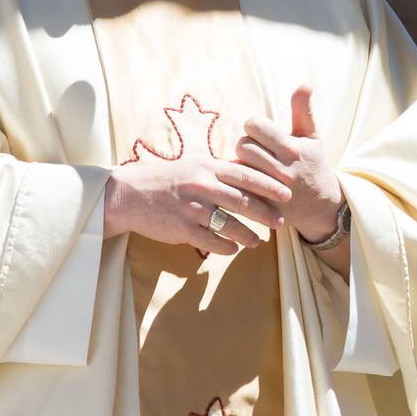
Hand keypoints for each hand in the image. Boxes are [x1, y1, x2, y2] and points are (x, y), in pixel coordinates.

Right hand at [103, 155, 291, 254]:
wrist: (129, 195)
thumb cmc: (165, 179)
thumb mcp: (193, 165)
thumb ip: (219, 170)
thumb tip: (248, 174)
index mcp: (207, 167)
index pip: (245, 175)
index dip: (269, 185)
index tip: (287, 194)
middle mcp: (202, 186)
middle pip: (243, 201)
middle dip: (266, 213)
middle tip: (281, 223)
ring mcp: (192, 208)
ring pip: (230, 224)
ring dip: (247, 235)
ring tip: (257, 242)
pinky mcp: (182, 228)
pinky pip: (211, 241)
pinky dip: (226, 247)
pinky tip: (233, 249)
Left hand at [236, 86, 343, 241]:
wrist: (320, 207)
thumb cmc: (313, 164)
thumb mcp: (312, 138)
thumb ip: (303, 111)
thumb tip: (305, 84)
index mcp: (294, 148)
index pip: (256, 125)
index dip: (254, 126)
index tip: (260, 133)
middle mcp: (284, 168)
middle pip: (244, 145)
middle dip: (246, 145)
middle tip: (254, 149)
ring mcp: (273, 189)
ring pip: (239, 166)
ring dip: (241, 163)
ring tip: (251, 164)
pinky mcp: (263, 205)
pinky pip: (239, 187)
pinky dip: (239, 182)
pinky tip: (246, 181)